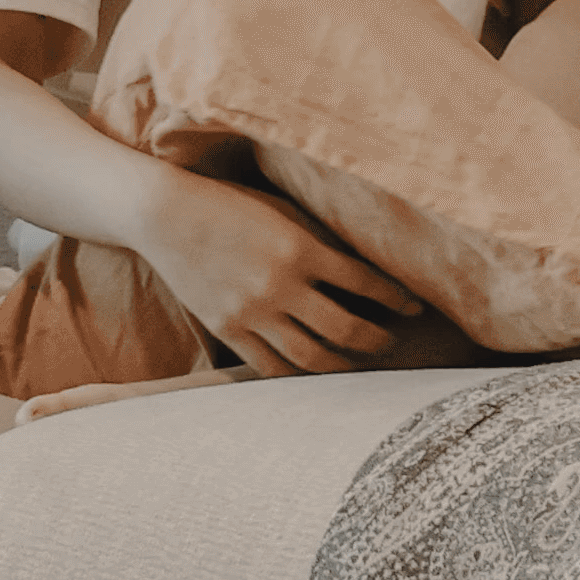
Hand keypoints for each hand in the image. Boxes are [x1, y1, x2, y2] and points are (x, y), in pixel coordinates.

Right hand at [127, 175, 422, 379]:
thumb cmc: (230, 206)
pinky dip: (298, 373)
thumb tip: (365, 270)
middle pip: (345, 329)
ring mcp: (252, 312)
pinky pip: (271, 366)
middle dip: (376, 339)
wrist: (165, 215)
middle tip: (390, 341)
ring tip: (357, 362)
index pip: (365, 281)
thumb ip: (320, 240)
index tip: (414, 307)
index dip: (396, 298)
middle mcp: (280, 284)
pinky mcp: (228, 329)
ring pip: (311, 356)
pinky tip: (313, 370)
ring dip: (343, 364)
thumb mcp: (282, 212)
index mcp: (300, 247)